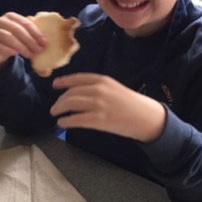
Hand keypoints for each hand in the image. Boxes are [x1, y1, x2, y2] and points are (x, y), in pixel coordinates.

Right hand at [0, 10, 47, 70]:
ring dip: (21, 46)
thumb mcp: (20, 36)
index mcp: (10, 17)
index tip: (45, 42)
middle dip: (30, 40)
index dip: (36, 33)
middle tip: (39, 50)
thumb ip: (30, 34)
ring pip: (7, 37)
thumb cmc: (10, 42)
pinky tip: (14, 54)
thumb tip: (46, 41)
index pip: (25, 23)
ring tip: (30, 55)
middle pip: (17, 29)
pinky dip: (6, 49)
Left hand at [50, 72, 166, 142]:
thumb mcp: (116, 89)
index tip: (55, 85)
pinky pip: (75, 120)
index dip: (64, 82)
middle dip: (60, 100)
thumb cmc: (133, 104)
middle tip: (55, 107)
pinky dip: (65, 121)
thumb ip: (99, 88)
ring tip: (55, 114)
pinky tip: (62, 123)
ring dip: (59, 109)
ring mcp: (98, 105)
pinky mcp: (98, 120)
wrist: (147, 117)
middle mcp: (99, 90)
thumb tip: (79, 94)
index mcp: (103, 80)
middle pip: (71, 93)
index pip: (78, 78)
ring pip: (70, 104)